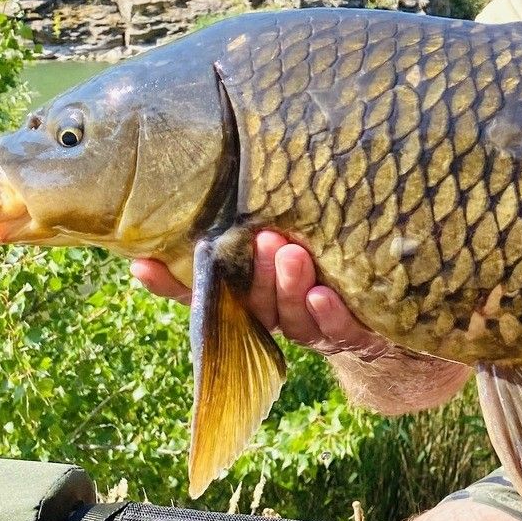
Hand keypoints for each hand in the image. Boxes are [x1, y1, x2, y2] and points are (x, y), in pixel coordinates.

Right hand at [129, 230, 395, 361]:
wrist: (379, 315)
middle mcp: (271, 314)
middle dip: (255, 273)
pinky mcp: (347, 335)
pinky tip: (323, 294)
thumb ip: (248, 223)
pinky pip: (334, 329)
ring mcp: (307, 327)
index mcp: (247, 296)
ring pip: (290, 314)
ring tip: (291, 253)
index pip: (200, 293)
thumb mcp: (285, 243)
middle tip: (262, 238)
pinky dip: (327, 314)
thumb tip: (203, 185)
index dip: (169, 281)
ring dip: (287, 285)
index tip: (142, 262)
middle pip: (252, 301)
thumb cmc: (321, 264)